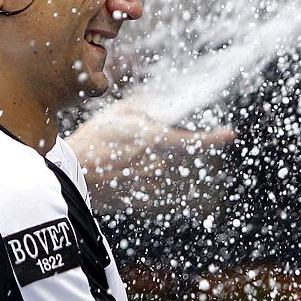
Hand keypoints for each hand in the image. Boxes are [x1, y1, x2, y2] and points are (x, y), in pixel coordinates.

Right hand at [67, 102, 233, 213]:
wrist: (70, 174)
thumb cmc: (91, 140)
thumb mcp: (114, 114)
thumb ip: (141, 106)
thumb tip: (158, 101)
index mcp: (151, 140)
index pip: (190, 140)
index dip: (213, 138)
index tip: (230, 134)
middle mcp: (155, 163)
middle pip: (166, 156)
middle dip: (152, 150)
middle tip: (122, 146)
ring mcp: (147, 184)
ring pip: (156, 172)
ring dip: (143, 166)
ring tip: (115, 160)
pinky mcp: (138, 199)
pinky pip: (144, 188)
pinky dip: (134, 181)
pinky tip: (114, 175)